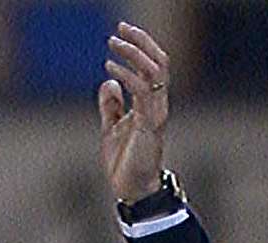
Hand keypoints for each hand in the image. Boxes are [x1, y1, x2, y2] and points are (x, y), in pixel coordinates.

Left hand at [98, 23, 168, 204]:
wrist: (131, 190)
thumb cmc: (124, 163)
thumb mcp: (111, 129)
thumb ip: (111, 106)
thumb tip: (108, 82)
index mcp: (150, 104)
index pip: (153, 66)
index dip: (140, 46)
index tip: (121, 32)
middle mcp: (157, 105)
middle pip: (159, 61)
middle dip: (141, 41)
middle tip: (120, 28)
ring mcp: (156, 113)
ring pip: (155, 71)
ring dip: (134, 53)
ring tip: (113, 43)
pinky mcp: (150, 124)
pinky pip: (142, 92)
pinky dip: (126, 76)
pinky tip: (110, 70)